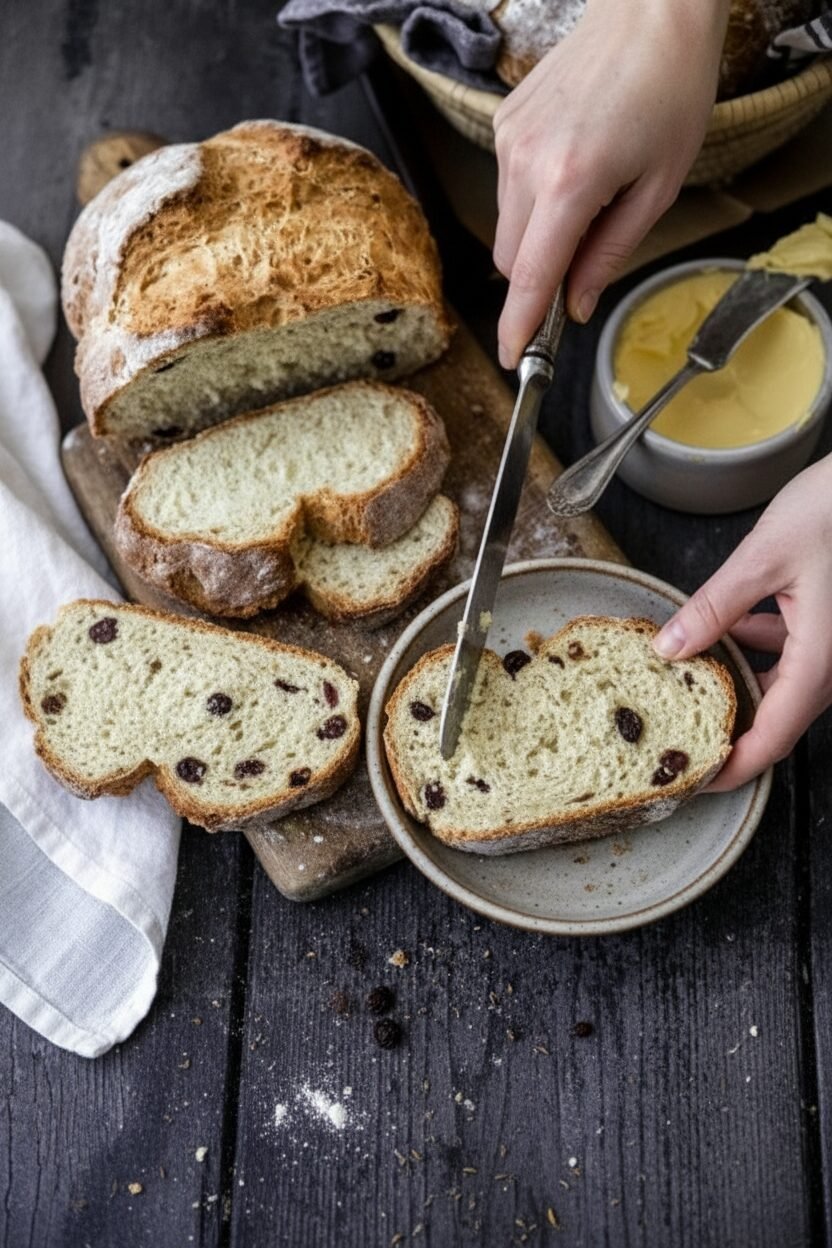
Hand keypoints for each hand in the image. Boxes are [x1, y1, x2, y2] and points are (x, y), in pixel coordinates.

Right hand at [492, 0, 728, 366]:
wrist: (649, 12)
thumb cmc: (669, 88)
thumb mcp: (657, 187)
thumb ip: (610, 254)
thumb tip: (575, 304)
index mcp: (570, 182)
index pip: (531, 276)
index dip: (519, 325)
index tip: (513, 357)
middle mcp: (526, 162)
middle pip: (512, 259)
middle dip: (539, 277)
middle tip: (583, 261)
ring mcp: (508, 140)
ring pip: (507, 225)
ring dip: (539, 234)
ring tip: (591, 193)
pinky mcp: (504, 124)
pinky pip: (508, 188)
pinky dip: (534, 199)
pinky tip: (573, 166)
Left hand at [653, 454, 831, 790]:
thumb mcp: (762, 558)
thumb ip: (713, 608)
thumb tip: (669, 648)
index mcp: (821, 660)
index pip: (773, 738)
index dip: (733, 768)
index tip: (697, 783)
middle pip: (777, 718)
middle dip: (728, 726)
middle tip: (679, 729)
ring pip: (783, 684)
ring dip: (738, 682)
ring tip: (688, 674)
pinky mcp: (831, 624)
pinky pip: (793, 654)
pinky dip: (757, 649)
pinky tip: (726, 628)